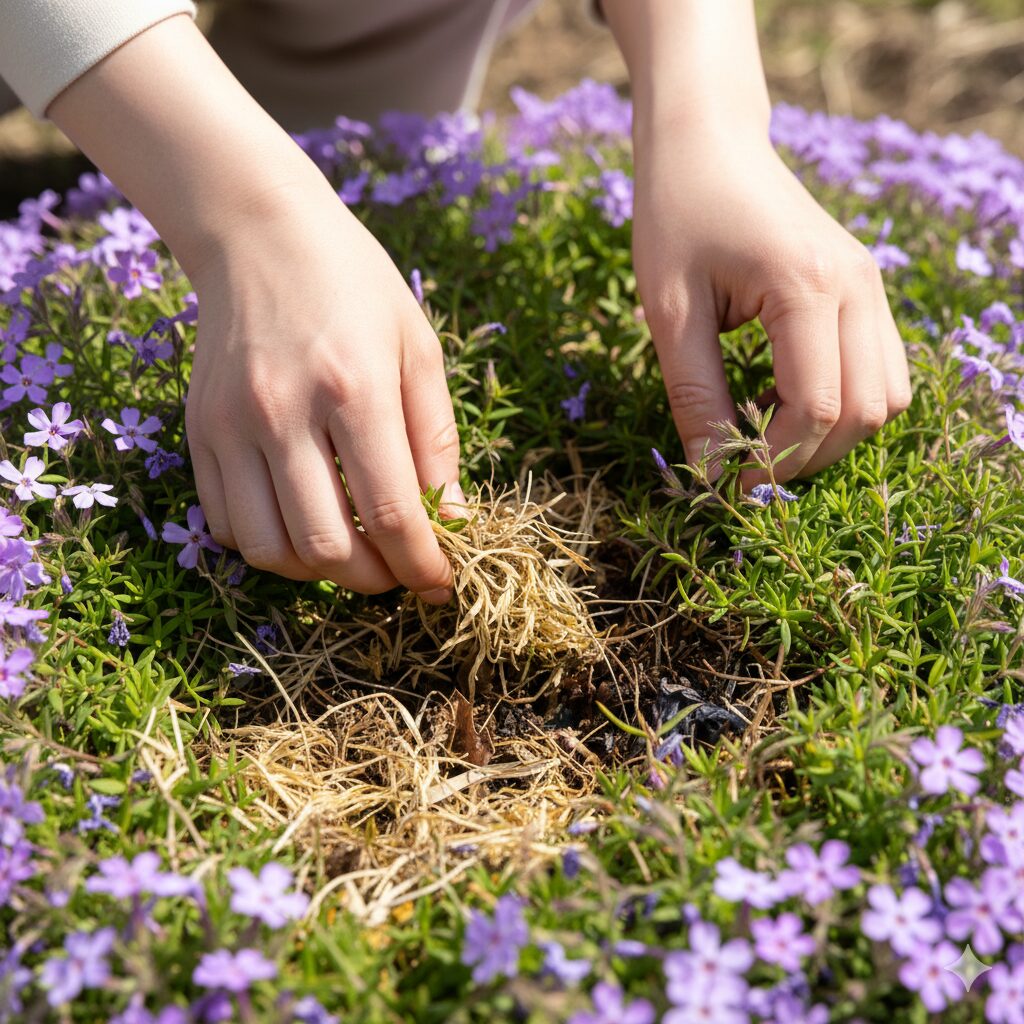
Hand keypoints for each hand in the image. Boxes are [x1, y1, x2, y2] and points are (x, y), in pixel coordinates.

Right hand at [185, 192, 460, 600]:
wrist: (259, 233)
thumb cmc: (355, 286)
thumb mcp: (419, 349)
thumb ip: (436, 440)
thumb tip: (449, 522)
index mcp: (354, 388)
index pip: (389, 513)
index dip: (420, 565)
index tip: (439, 583)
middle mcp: (283, 412)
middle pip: (326, 545)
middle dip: (374, 580)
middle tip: (398, 572)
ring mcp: (230, 424)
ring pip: (269, 549)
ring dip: (318, 573)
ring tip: (352, 556)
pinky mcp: (197, 430)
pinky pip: (225, 523)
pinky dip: (268, 547)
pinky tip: (300, 526)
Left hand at [633, 131, 911, 488]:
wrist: (708, 145)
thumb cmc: (676, 217)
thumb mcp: (668, 311)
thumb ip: (694, 394)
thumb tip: (711, 473)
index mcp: (807, 285)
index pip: (817, 406)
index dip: (773, 460)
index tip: (725, 483)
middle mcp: (858, 286)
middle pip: (865, 412)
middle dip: (805, 456)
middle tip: (742, 465)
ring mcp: (871, 286)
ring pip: (885, 398)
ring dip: (829, 434)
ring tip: (759, 425)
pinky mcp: (865, 290)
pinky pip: (879, 371)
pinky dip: (840, 404)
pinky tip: (779, 396)